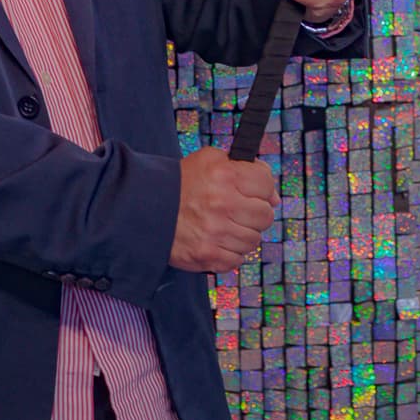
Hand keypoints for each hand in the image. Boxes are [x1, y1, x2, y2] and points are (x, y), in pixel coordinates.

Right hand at [169, 147, 279, 272]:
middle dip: (254, 212)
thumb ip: (244, 168)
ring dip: (241, 234)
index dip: (261, 188)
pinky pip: (238, 259)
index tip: (252, 191)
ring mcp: (217, 233)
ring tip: (223, 225)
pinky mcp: (209, 256)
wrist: (145, 208)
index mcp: (226, 176)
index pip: (266, 184)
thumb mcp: (209, 160)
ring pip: (254, 240)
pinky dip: (229, 252)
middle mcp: (224, 204)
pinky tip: (216, 240)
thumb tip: (273, 196)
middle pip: (265, 215)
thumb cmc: (180, 184)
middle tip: (236, 210)